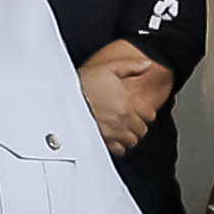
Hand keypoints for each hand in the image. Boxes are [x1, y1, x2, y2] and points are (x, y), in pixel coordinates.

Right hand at [74, 39, 172, 153]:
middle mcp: (122, 119)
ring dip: (129, 136)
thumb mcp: (109, 67)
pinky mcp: (103, 140)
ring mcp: (113, 131)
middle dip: (137, 125)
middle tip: (130, 120)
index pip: (149, 115)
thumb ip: (131, 66)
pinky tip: (114, 137)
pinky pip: (119, 150)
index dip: (146, 113)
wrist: (64, 98)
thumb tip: (146, 64)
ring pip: (132, 141)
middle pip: (141, 130)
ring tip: (122, 129)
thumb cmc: (84, 83)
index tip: (141, 111)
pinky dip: (119, 145)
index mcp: (127, 102)